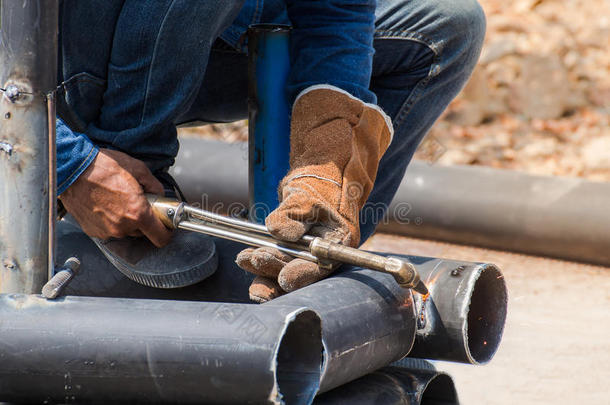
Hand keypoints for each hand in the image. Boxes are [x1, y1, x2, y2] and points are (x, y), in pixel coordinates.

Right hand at [60, 149, 172, 247]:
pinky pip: (109, 229)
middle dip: (144, 220)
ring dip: (127, 220)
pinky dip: (111, 220)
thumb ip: (154, 185)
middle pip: (142, 233)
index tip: (166, 226)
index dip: (166, 232)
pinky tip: (106, 204)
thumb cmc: (102, 167)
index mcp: (137, 213)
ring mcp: (106, 230)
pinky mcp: (93, 230)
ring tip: (118, 200)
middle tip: (138, 202)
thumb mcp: (138, 169)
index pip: (160, 237)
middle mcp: (122, 226)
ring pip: (125, 230)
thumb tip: (159, 194)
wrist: (71, 169)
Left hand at [236, 86, 392, 301]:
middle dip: (276, 269)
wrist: (322, 171)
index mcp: (340, 240)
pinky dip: (261, 260)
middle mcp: (325, 251)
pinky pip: (277, 259)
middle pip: (300, 270)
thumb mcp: (309, 192)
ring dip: (265, 268)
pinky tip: (246, 259)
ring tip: (244, 259)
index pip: (322, 265)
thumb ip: (293, 212)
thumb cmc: (322, 180)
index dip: (303, 274)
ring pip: (286, 267)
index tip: (284, 279)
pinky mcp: (293, 248)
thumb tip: (281, 232)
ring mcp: (309, 251)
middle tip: (256, 260)